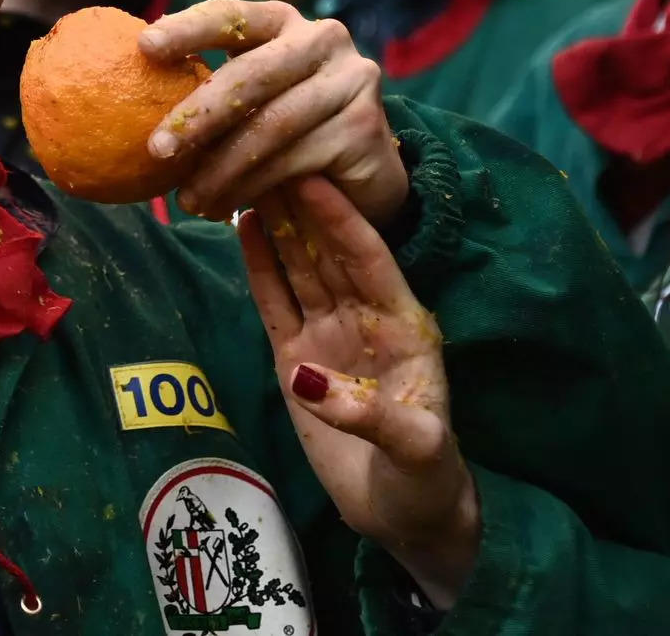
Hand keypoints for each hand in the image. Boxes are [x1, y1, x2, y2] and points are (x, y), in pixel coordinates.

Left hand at [140, 0, 405, 223]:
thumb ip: (211, 95)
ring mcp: (350, 80)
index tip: (143, 47)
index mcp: (284, 22)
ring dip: (221, 169)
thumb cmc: (287, 135)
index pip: (232, 16)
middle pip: (251, 74)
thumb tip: (129, 110)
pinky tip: (226, 208)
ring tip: (187, 201)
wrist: (363, 175)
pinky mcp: (364, 126)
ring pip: (271, 126)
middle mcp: (323, 39)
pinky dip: (253, 188)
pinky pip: (296, 160)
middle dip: (197, 114)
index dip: (188, 28)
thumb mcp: (249, 104)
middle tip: (156, 151)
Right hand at [238, 176, 478, 606]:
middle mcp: (365, 317)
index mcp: (404, 324)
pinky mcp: (298, 359)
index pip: (369, 258)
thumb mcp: (416, 450)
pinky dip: (260, 265)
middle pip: (328, 251)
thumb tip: (308, 382)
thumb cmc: (424, 480)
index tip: (316, 176)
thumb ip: (372, 416)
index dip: (343, 219)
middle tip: (272, 154)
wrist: (402, 514)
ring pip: (299, 267)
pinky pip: (276, 301)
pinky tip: (245, 226)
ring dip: (279, 223)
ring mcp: (329, 333)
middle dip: (303, 205)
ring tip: (250, 176)